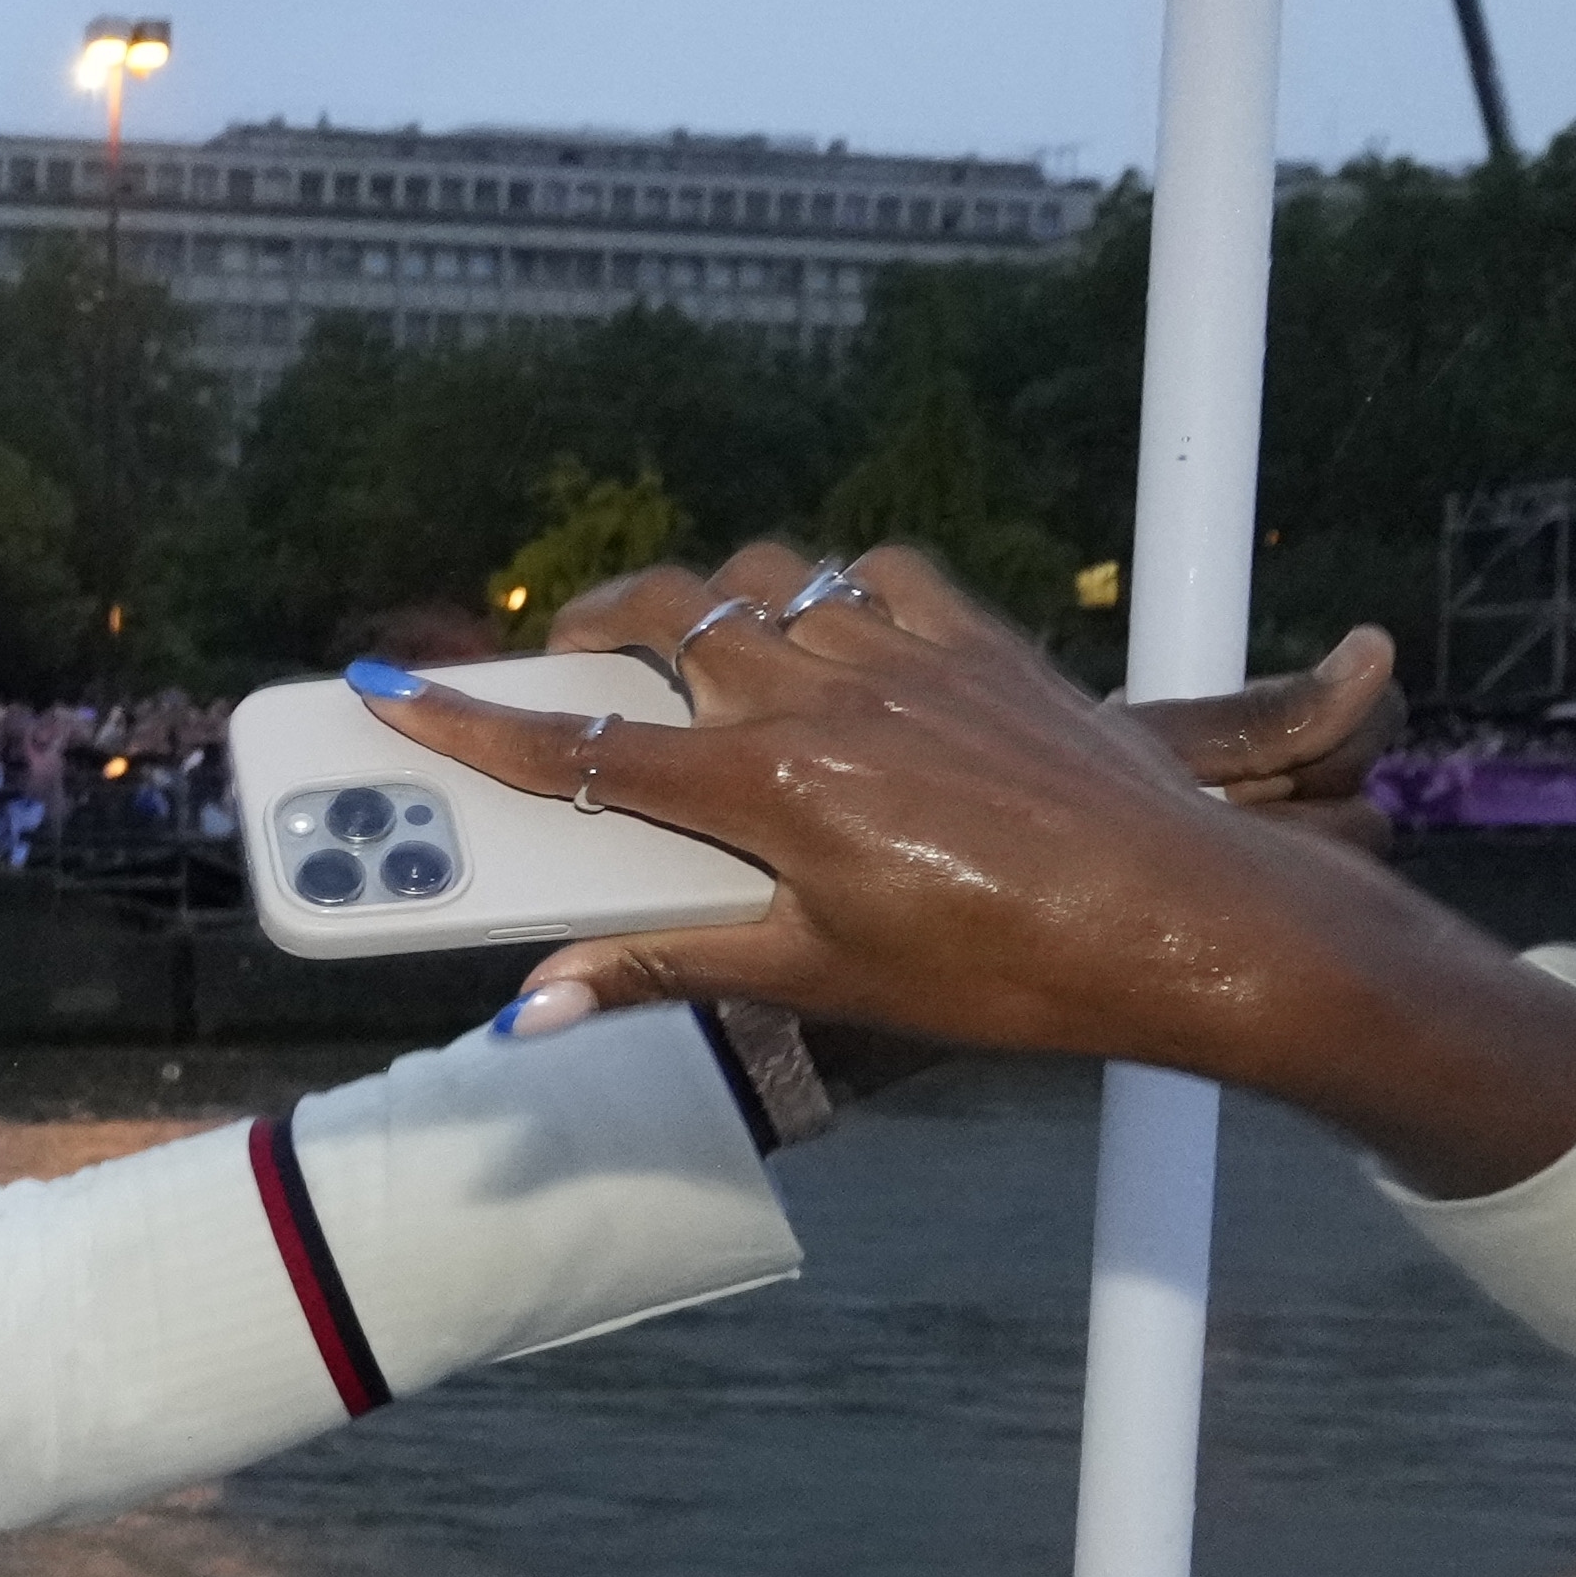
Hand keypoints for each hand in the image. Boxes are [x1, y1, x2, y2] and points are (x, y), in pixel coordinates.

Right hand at [393, 547, 1575, 1198]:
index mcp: (769, 788)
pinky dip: (829, 592)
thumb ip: (670, 967)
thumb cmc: (1005, 971)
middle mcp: (824, 696)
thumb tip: (540, 1001)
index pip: (585, 750)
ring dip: (708, 602)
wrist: (1183, 920)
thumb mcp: (821, 981)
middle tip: (559, 666)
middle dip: (589, 633)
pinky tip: (830, 639)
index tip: (392, 697)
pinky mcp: (979, 639)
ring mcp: (905, 654)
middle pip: (664, 622)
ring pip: (767, 579)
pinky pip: (875, 575)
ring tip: (689, 653)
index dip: (474, 726)